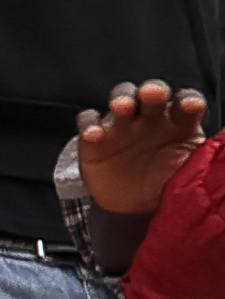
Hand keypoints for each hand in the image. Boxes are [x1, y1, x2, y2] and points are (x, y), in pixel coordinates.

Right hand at [73, 80, 207, 218]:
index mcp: (180, 122)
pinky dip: (90, 124)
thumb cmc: (167, 182)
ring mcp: (122, 125)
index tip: (191, 106)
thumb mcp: (192, 170)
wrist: (134, 207)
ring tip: (122, 107)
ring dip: (121, 98)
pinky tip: (95, 134)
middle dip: (152, 91)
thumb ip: (209, 158)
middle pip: (151, 94)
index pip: (185, 102)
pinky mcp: (95, 138)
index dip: (187, 100)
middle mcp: (151, 118)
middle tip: (152, 94)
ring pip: (120, 99)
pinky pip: (89, 122)